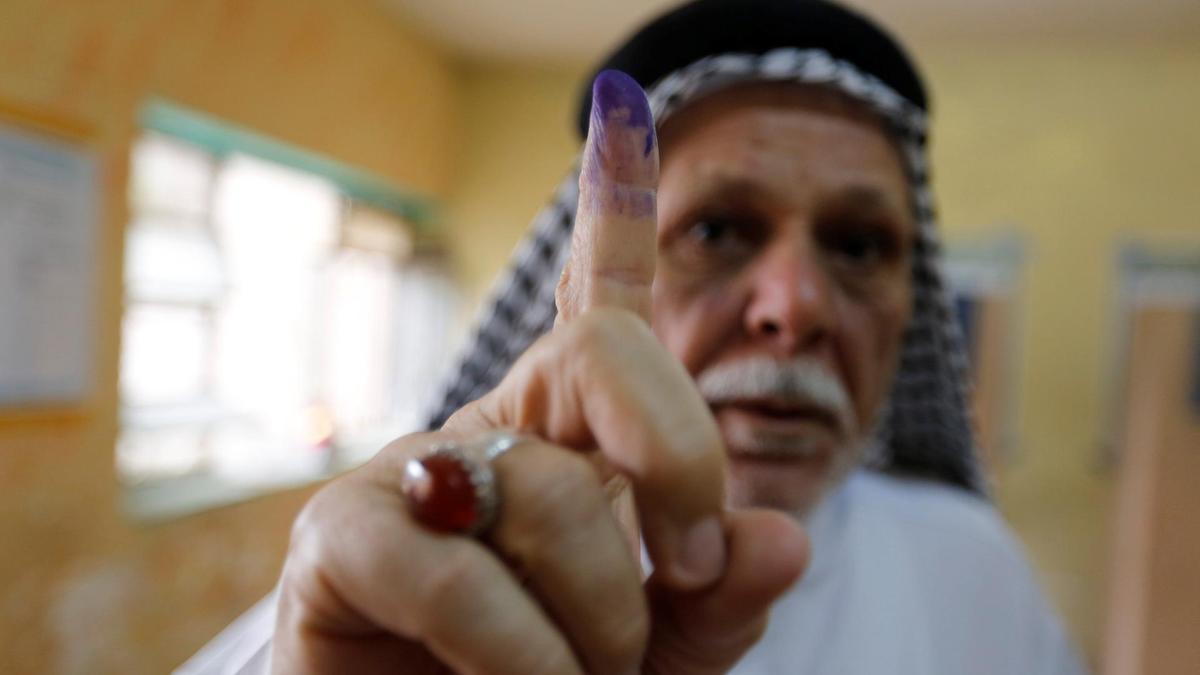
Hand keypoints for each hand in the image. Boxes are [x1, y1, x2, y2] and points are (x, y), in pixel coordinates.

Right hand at [271, 71, 808, 674]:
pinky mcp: (339, 538)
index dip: (614, 210)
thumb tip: (780, 539)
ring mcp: (409, 473)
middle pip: (607, 362)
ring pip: (543, 487)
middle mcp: (492, 431)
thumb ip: (722, 598)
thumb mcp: (663, 651)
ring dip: (600, 611)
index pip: (600, 308)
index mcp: (571, 439)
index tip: (623, 111)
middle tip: (689, 581)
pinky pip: (451, 567)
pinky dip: (517, 647)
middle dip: (681, 467)